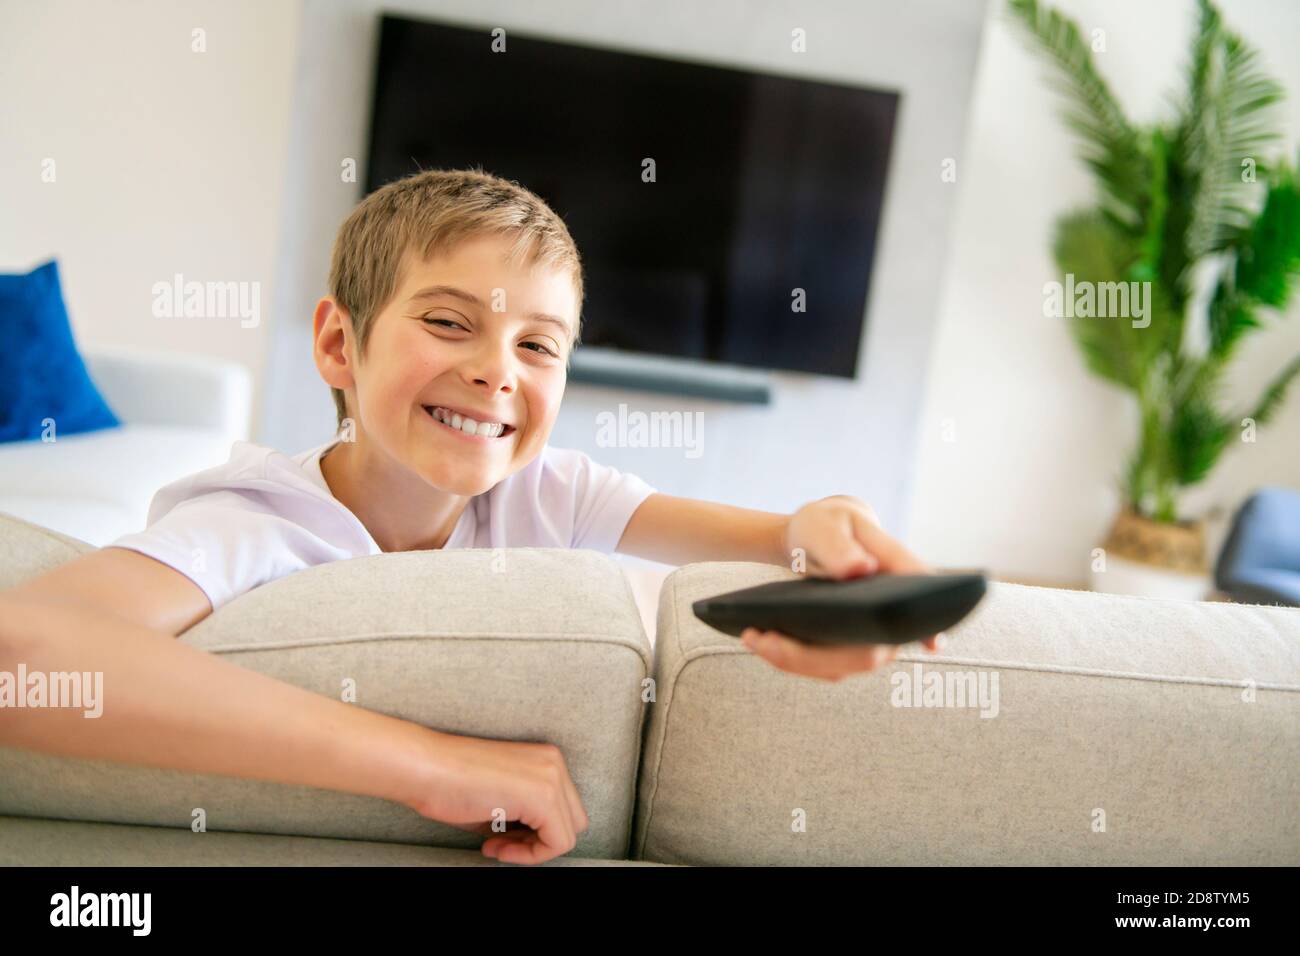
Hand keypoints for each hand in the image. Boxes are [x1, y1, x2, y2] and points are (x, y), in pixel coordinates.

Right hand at [403, 730, 589, 864]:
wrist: (425, 768)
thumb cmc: (450, 782)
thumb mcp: (499, 799)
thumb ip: (524, 816)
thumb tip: (533, 841)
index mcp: (546, 758)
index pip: (563, 809)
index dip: (534, 833)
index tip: (501, 838)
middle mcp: (555, 762)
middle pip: (572, 820)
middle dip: (538, 840)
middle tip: (501, 844)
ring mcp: (552, 777)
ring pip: (568, 833)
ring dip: (531, 849)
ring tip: (495, 845)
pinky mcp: (544, 797)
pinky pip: (557, 843)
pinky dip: (529, 855)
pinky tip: (495, 846)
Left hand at [741, 495, 942, 681]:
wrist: (817, 537)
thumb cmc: (828, 525)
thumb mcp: (826, 525)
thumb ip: (839, 545)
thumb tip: (860, 569)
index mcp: (900, 574)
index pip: (923, 600)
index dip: (931, 625)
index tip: (933, 643)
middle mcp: (894, 612)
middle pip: (872, 650)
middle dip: (816, 655)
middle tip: (763, 639)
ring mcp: (875, 635)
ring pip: (845, 664)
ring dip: (796, 661)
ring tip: (753, 638)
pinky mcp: (851, 647)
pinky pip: (827, 665)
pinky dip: (791, 659)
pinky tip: (761, 641)